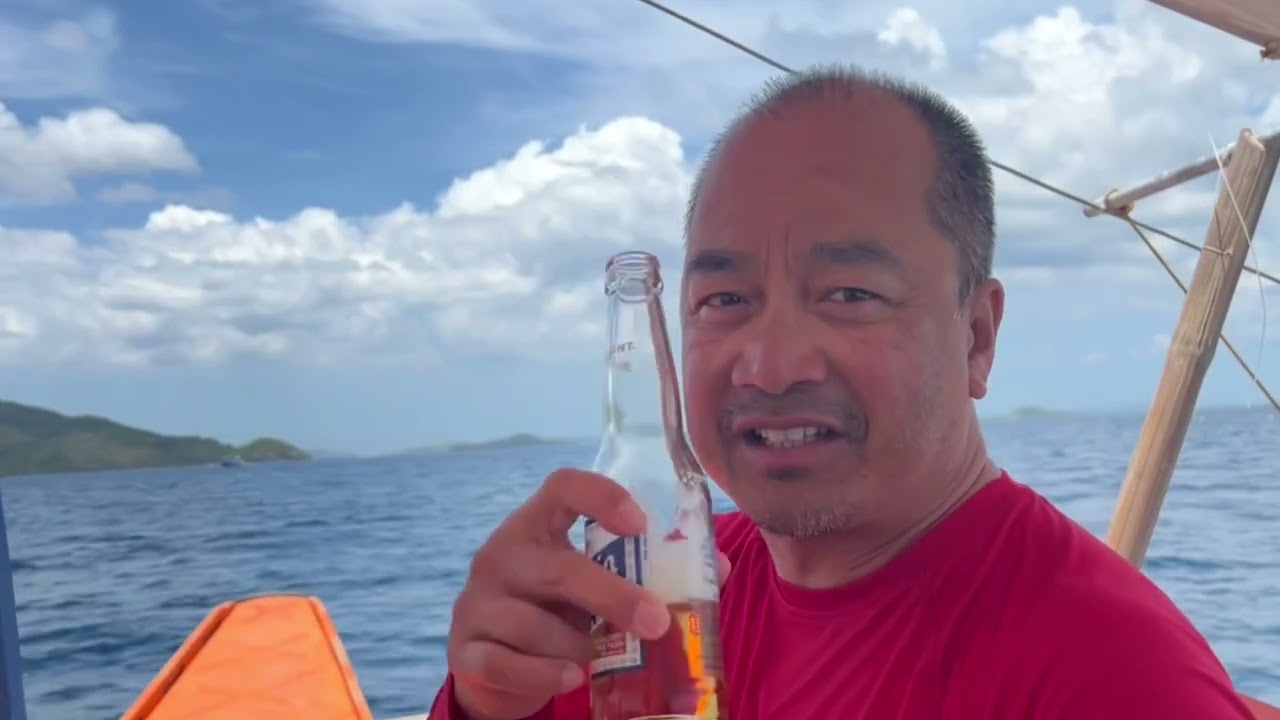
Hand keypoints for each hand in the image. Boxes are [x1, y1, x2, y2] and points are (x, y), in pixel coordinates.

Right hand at [446, 468, 731, 719]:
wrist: (491, 662)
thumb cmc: (557, 609)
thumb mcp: (594, 582)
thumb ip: (648, 571)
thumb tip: (720, 570)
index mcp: (536, 525)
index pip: (562, 486)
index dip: (601, 497)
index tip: (639, 523)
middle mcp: (501, 555)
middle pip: (558, 568)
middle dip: (614, 597)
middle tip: (657, 622)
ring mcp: (476, 603)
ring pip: (533, 624)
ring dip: (577, 645)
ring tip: (596, 657)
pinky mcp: (465, 650)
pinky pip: (505, 664)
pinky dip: (542, 674)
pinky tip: (568, 677)